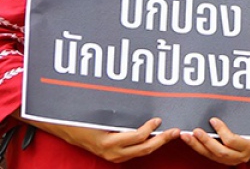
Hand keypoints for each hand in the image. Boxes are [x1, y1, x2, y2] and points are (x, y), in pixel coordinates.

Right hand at [42, 117, 178, 162]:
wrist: (66, 129)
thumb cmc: (81, 119)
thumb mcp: (99, 115)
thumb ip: (118, 114)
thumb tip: (138, 100)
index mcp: (108, 143)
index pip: (136, 138)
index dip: (150, 129)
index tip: (159, 119)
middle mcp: (112, 153)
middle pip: (144, 149)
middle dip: (162, 140)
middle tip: (176, 130)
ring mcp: (114, 156)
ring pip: (142, 152)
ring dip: (157, 143)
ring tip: (170, 133)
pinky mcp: (116, 156)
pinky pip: (136, 152)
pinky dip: (148, 144)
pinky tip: (157, 137)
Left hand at [179, 117, 249, 165]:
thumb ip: (240, 120)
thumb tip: (226, 105)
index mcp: (249, 146)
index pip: (232, 141)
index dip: (221, 131)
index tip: (213, 120)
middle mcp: (240, 156)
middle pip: (220, 151)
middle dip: (206, 141)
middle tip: (196, 131)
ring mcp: (231, 161)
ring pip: (211, 155)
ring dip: (197, 145)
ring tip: (187, 136)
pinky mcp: (222, 162)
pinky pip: (208, 155)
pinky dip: (198, 147)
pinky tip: (191, 140)